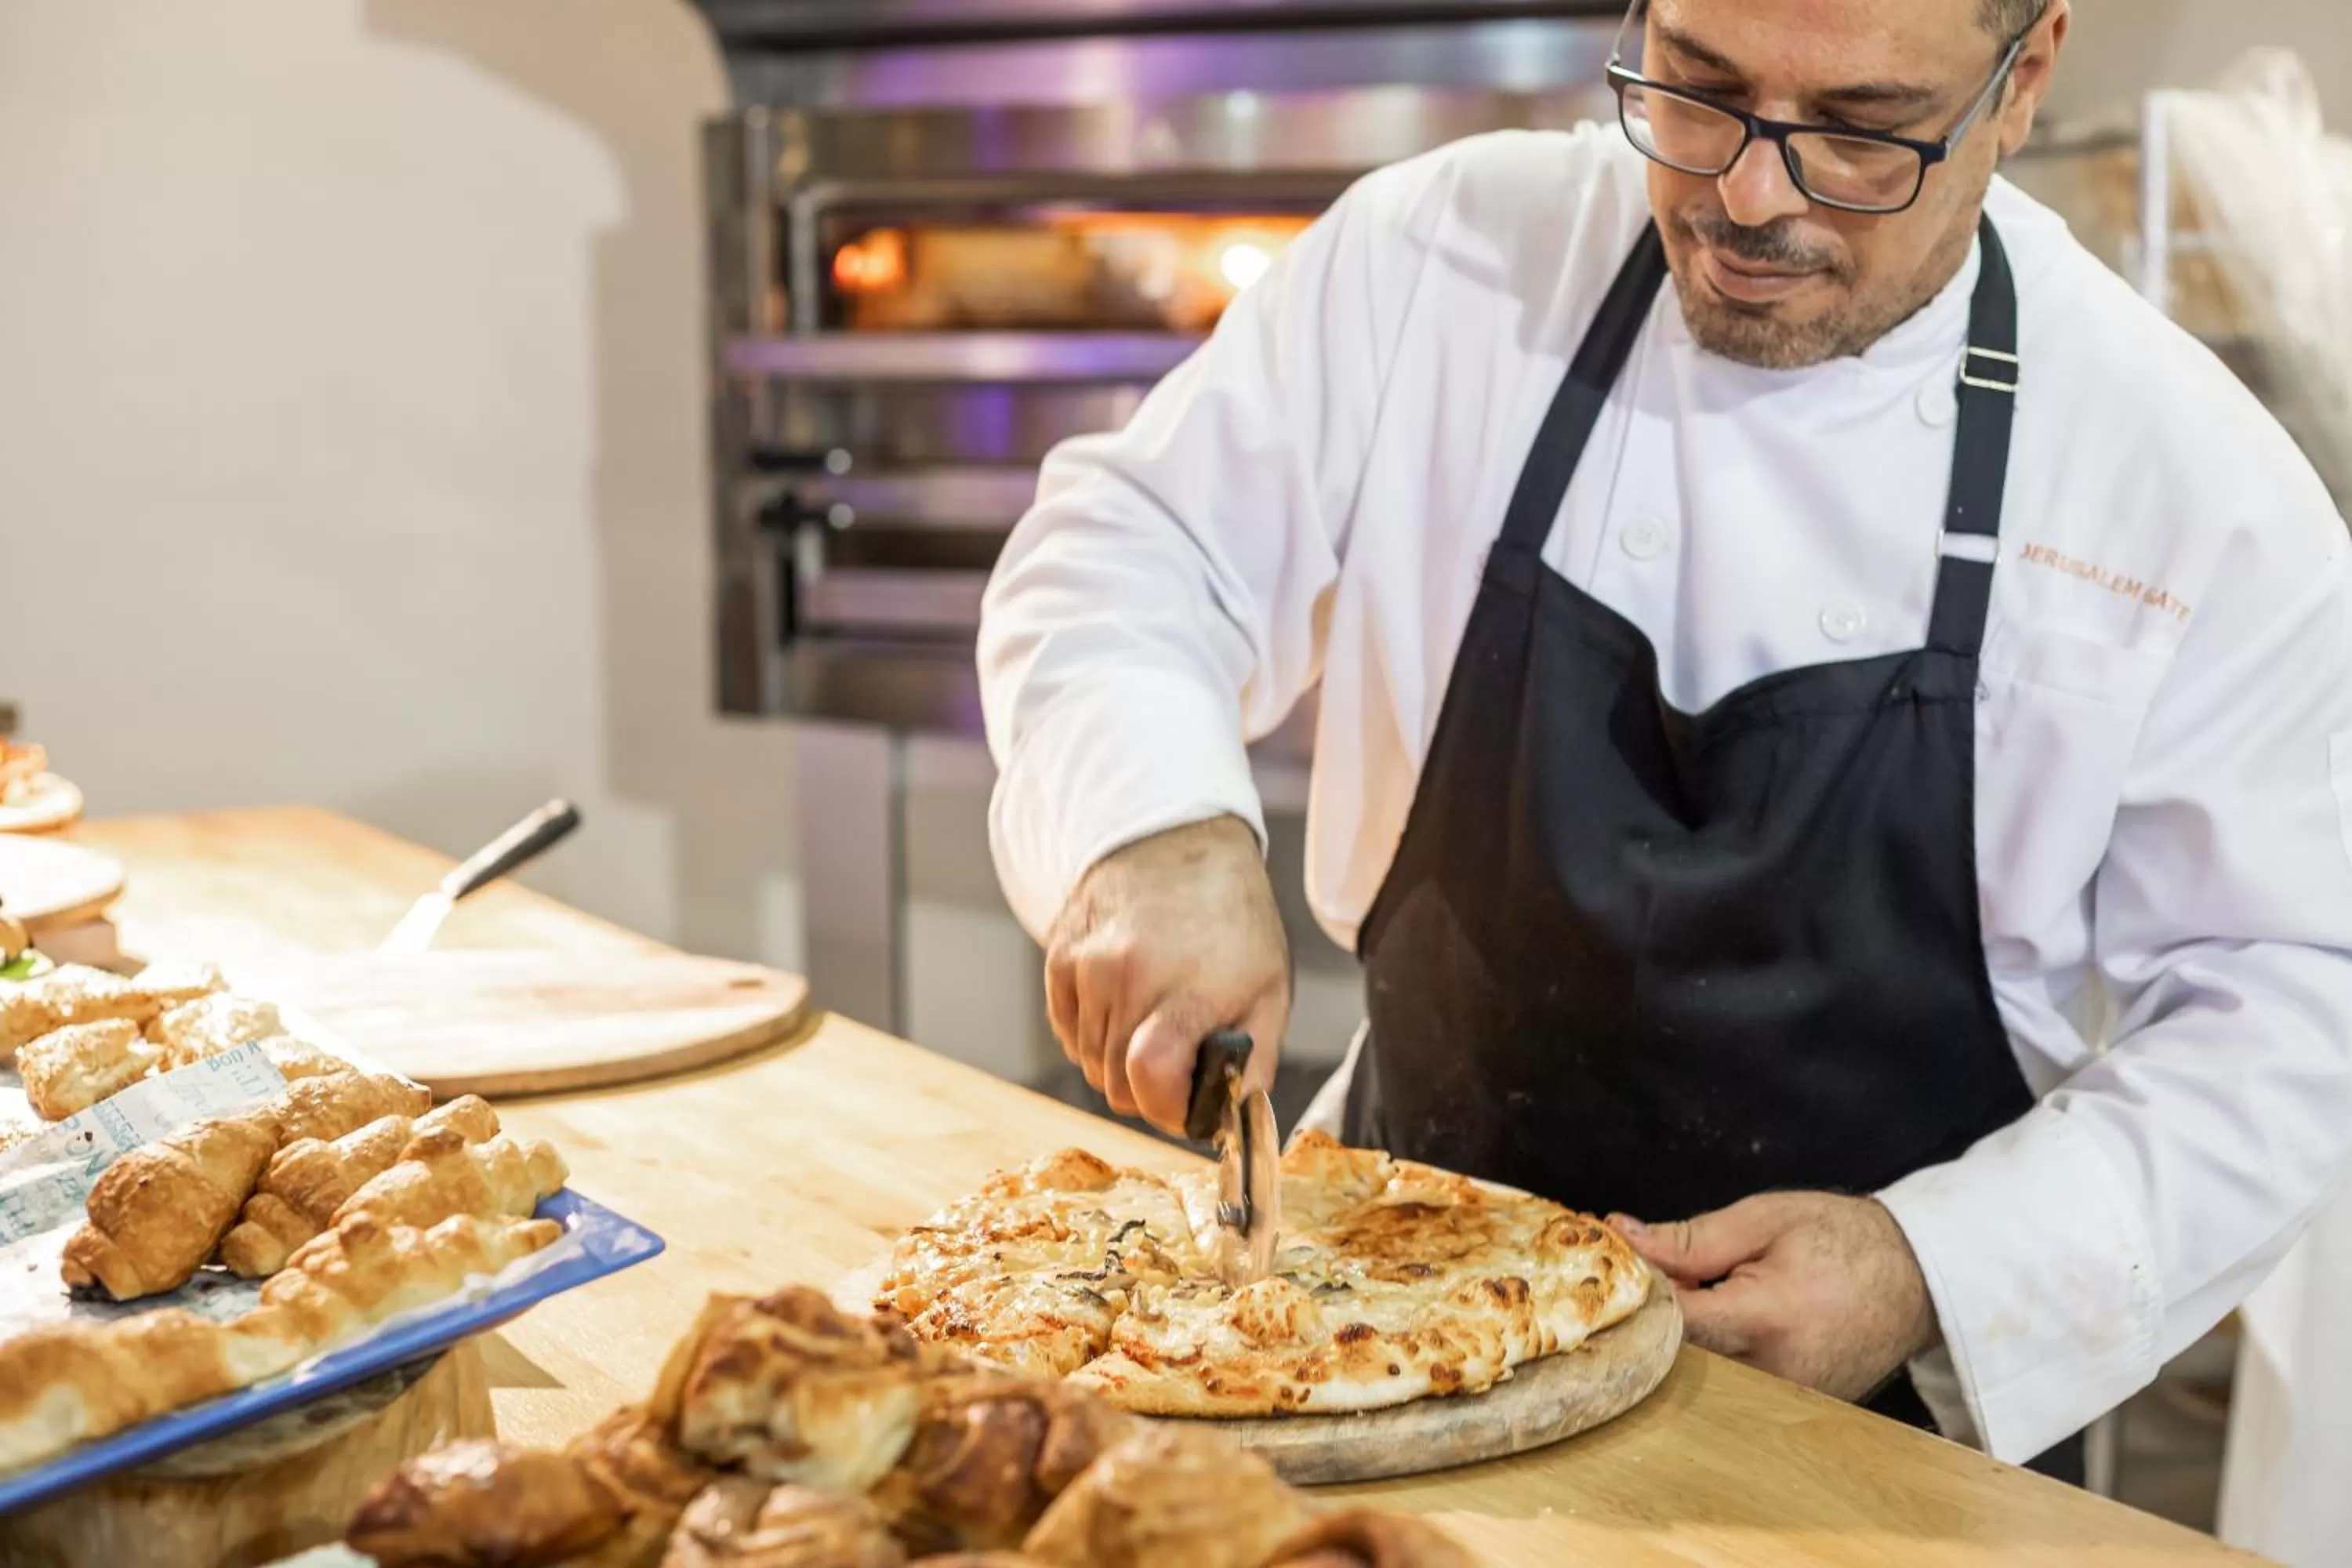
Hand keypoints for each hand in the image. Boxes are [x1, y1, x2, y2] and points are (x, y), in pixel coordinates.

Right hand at [1044, 815, 1289, 1134]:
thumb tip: (1232, 1123)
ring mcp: (1088, 965)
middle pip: (1115, 1085)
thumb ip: (1254, 1063)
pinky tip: (1123, 1003)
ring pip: (1089, 1064)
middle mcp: (1130, 975)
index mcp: (1189, 988)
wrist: (1175, 839)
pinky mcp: (1059, 958)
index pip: (1149, 1081)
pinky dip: (1093, 1034)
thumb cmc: (1231, 918)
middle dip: (1148, 1091)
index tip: (1187, 1104)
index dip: (1168, 1110)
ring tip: (1153, 1021)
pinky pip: (1067, 1032)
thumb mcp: (1269, 988)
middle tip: (1177, 1061)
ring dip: (1120, 1061)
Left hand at [1608, 1192, 1940, 1403]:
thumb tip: (1624, 1237)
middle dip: (1661, 1321)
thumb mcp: (1763, 1220)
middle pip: (1682, 1357)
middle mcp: (1776, 1371)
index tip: (1626, 1270)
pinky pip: (1738, 1388)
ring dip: (1690, 1343)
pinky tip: (1730, 1328)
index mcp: (1764, 1318)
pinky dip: (1722, 1360)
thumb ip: (1689, 1238)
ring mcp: (1791, 1398)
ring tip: (1702, 1300)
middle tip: (1659, 1283)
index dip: (1643, 1295)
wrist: (1920, 1278)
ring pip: (1706, 1378)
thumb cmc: (1842, 1239)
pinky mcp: (1800, 1410)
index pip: (1674, 1320)